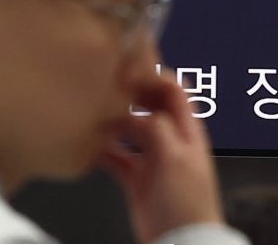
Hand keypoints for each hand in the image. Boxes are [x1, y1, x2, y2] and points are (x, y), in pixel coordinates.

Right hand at [97, 68, 224, 242]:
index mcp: (187, 131)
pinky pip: (115, 156)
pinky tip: (87, 148)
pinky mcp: (136, 178)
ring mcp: (152, 159)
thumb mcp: (176, 158)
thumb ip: (157, 127)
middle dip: (127, 95)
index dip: (152, 76)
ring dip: (111, 121)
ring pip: (128, 128)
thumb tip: (133, 112)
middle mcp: (169, 140)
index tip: (127, 71)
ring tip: (91, 114)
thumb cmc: (189, 207)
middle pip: (147, 106)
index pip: (173, 89)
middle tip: (103, 88)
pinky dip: (101, 150)